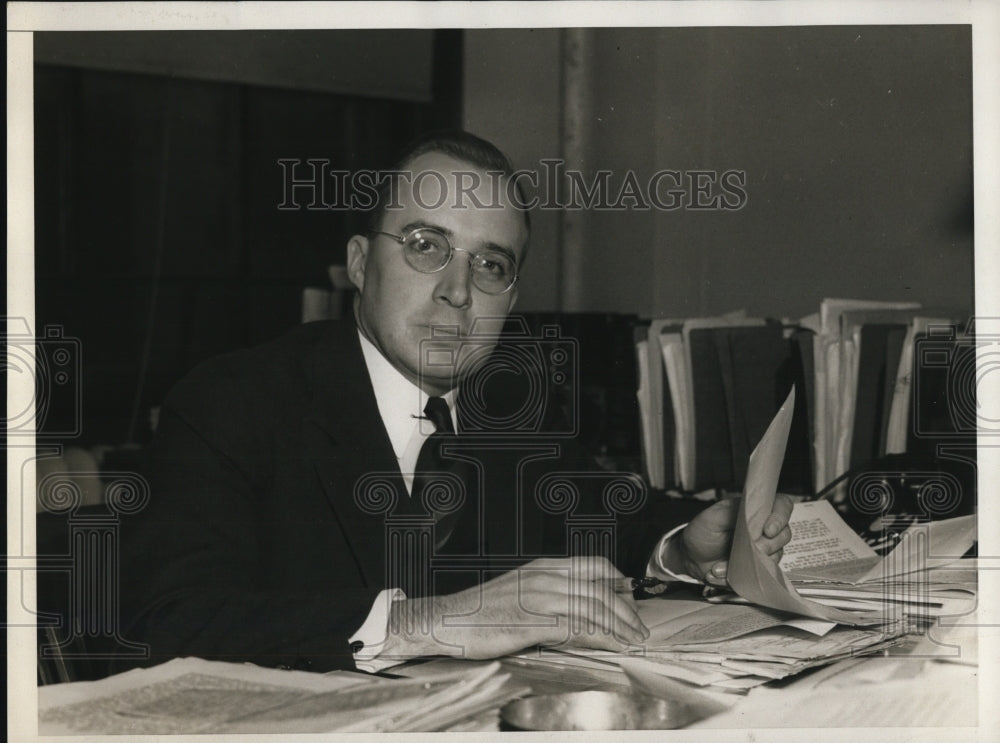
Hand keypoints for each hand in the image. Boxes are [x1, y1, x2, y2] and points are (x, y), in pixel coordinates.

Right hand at [382, 556, 649, 660]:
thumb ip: (549, 592)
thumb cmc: (482, 610)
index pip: (593, 565)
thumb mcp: (520, 590)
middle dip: (626, 610)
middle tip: (639, 628)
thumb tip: (579, 602)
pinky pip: (574, 628)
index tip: (632, 596)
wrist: (447, 620)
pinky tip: (610, 646)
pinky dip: (598, 637)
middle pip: (600, 589)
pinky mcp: (530, 623)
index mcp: (542, 568)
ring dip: (618, 626)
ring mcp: (537, 600)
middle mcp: (543, 578)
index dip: (618, 580)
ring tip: (632, 641)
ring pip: (592, 607)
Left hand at [668, 494, 793, 586]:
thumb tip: (750, 508)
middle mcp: (764, 529)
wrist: (691, 558)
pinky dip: (740, 577)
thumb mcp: (711, 517)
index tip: (767, 531)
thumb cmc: (701, 532)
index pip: (782, 505)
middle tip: (740, 550)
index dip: (780, 517)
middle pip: (784, 535)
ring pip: (774, 558)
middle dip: (763, 547)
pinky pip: (761, 577)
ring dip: (747, 565)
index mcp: (755, 510)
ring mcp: (764, 550)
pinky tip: (721, 574)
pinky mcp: (759, 569)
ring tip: (719, 566)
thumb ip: (731, 511)